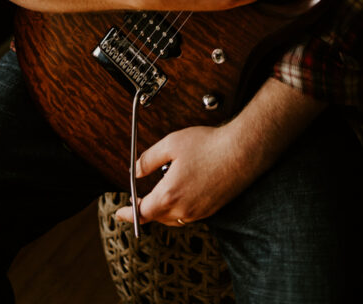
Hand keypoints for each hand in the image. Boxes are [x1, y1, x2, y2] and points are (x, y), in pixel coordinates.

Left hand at [116, 124, 251, 226]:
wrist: (242, 151)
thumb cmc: (209, 145)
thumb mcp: (171, 143)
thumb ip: (148, 159)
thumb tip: (135, 171)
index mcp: (169, 194)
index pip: (142, 212)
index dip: (128, 213)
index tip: (120, 213)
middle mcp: (183, 209)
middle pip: (156, 217)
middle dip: (145, 208)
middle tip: (138, 199)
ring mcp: (198, 212)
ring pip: (172, 217)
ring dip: (163, 209)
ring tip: (162, 191)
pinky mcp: (211, 210)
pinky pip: (187, 215)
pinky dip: (178, 207)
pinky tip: (183, 191)